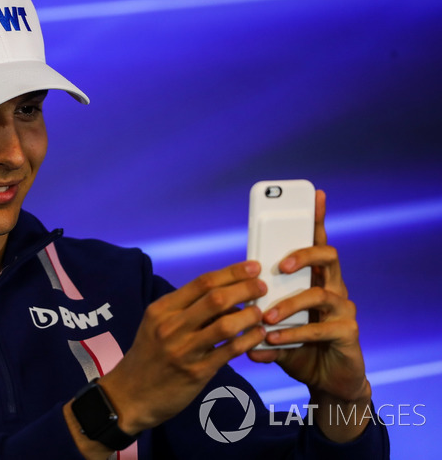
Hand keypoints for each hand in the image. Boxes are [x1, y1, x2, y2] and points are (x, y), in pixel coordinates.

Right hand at [98, 260, 267, 433]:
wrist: (129, 394)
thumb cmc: (148, 355)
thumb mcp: (156, 325)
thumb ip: (185, 310)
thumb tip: (225, 297)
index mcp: (161, 309)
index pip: (202, 282)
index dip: (232, 272)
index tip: (252, 267)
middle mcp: (171, 326)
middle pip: (216, 298)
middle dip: (245, 288)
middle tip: (262, 286)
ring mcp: (184, 350)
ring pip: (226, 324)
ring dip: (249, 315)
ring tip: (260, 312)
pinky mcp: (196, 372)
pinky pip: (230, 351)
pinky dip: (249, 339)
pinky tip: (257, 334)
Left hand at [247, 190, 371, 440]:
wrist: (327, 380)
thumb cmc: (299, 344)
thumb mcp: (274, 323)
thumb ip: (254, 310)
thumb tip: (226, 300)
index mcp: (315, 278)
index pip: (316, 242)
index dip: (317, 219)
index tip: (316, 196)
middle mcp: (333, 288)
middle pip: (327, 256)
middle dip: (304, 254)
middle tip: (281, 265)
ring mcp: (344, 310)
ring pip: (320, 293)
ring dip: (289, 304)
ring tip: (266, 317)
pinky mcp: (348, 334)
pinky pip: (322, 328)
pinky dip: (295, 334)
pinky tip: (274, 339)